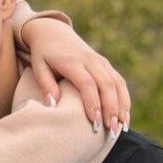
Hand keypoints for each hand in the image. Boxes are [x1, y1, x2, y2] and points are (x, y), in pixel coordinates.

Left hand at [24, 17, 130, 137]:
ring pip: (117, 84)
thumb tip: (52, 105)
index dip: (93, 104)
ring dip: (122, 106)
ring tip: (121, 128)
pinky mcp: (106, 64)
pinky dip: (124, 99)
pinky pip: (119, 82)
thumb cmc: (43, 54)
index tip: (95, 124)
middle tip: (111, 132)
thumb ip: (45, 84)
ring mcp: (101, 61)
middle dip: (111, 110)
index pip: (87, 84)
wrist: (53, 31)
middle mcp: (90, 60)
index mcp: (73, 61)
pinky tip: (124, 117)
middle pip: (107, 85)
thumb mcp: (38, 66)